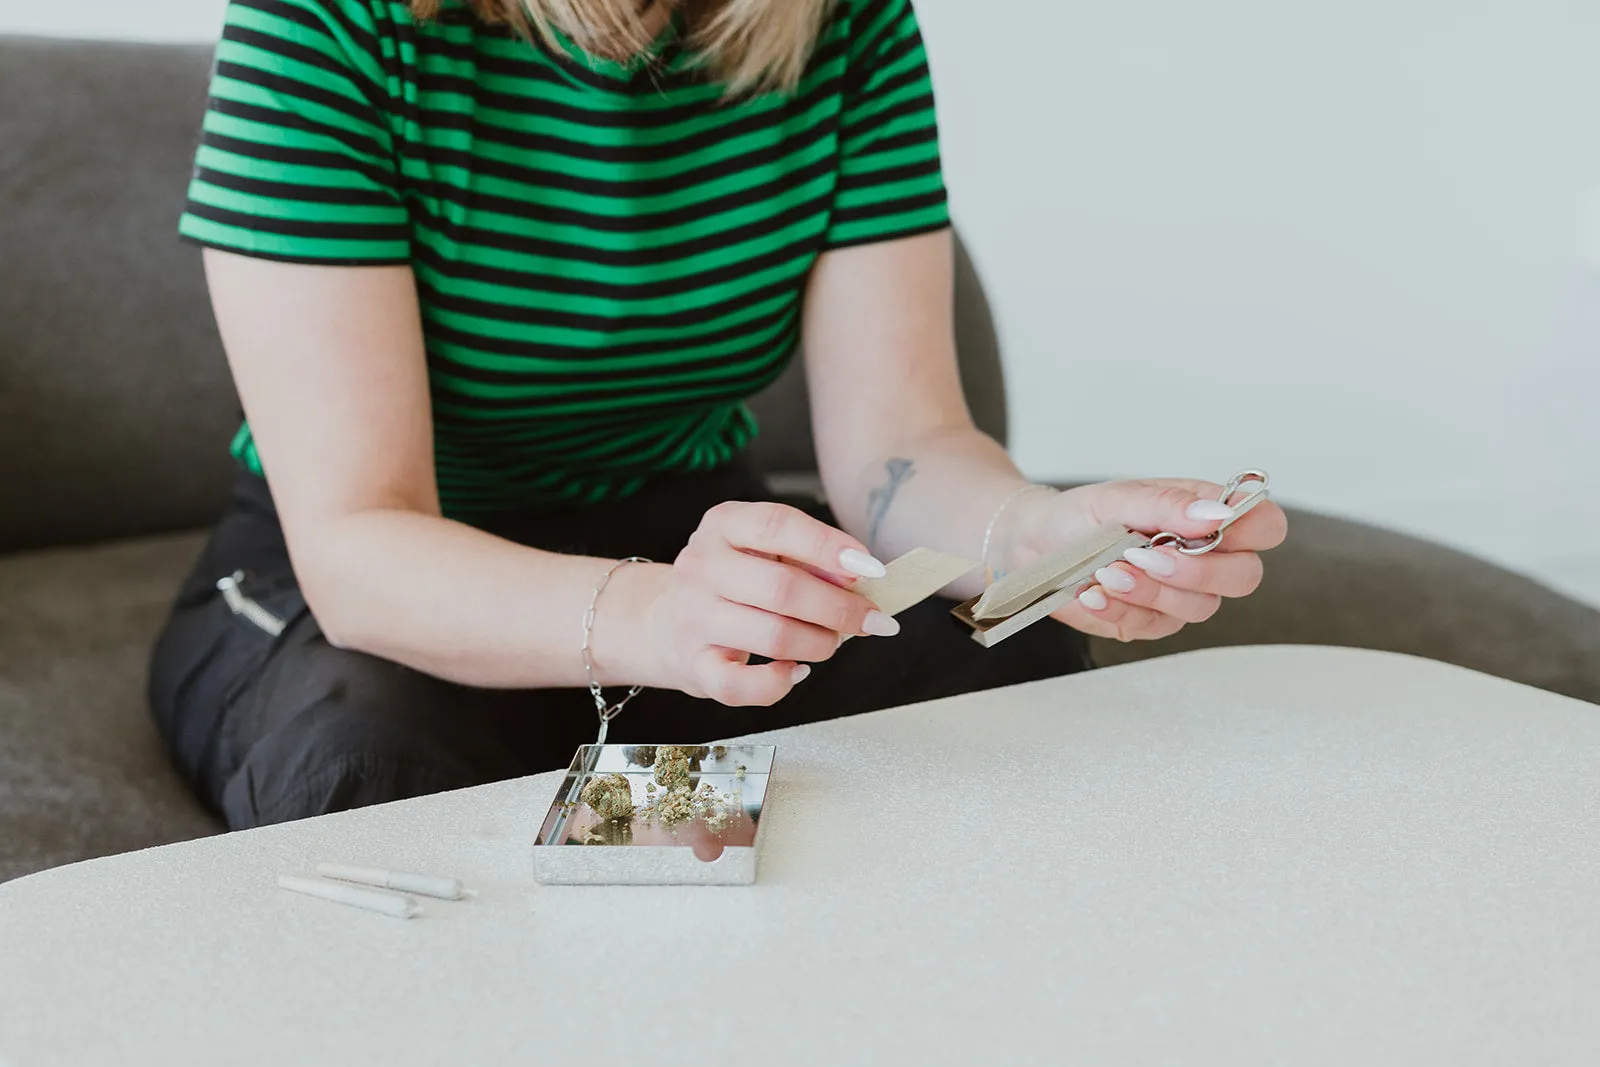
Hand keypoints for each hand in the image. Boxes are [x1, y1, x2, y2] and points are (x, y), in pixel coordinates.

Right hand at [637, 502, 898, 706]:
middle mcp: (702, 566)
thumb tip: (857, 575)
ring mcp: (694, 618)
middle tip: (869, 619)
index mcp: (723, 524)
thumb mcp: (764, 552)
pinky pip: (743, 685)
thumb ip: (808, 558)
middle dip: (839, 607)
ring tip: (832, 641)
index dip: (829, 547)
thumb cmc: (730, 583)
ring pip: (774, 636)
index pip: (778, 525)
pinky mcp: (694, 665)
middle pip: (783, 588)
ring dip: (820, 643)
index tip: (870, 568)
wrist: (662, 622)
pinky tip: (797, 670)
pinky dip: (780, 682)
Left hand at [1003, 479, 1288, 642]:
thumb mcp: (1119, 498)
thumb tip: (1218, 513)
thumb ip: (1168, 504)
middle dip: (1196, 570)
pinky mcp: (1152, 621)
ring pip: (1200, 607)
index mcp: (1205, 515)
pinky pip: (1155, 627)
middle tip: (1145, 555)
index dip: (1251, 529)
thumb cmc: (1080, 515)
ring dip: (1151, 590)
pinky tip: (1094, 592)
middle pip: (1245, 576)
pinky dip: (1121, 609)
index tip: (1206, 529)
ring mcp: (1181, 593)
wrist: (1034, 546)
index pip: (1265, 526)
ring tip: (1108, 570)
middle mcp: (1204, 556)